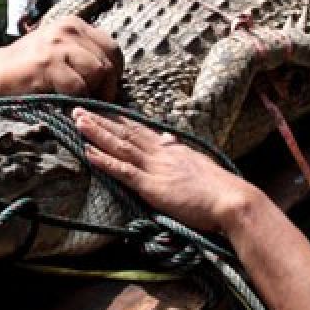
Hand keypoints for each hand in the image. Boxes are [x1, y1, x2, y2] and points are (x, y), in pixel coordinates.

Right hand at [0, 16, 120, 99]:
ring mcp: (58, 45)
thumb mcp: (60, 49)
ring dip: (94, 91)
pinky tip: (66, 101)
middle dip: (108, 85)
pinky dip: (77, 99)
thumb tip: (113, 74)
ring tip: (81, 100)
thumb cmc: (28, 66)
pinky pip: (79, 86)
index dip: (115, 72)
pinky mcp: (48, 63)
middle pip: (109, 59)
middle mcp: (69, 29)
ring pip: (98, 70)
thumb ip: (84, 53)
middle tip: (97, 100)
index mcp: (75, 24)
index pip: (111, 47)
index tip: (105, 88)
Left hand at [73, 108, 256, 233]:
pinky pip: (124, 171)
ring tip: (76, 122)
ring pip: (120, 146)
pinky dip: (104, 161)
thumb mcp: (198, 163)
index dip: (118, 120)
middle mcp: (161, 153)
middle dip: (99, 120)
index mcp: (171, 149)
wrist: (232, 200)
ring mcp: (156, 168)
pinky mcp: (153, 187)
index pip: (139, 129)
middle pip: (125, 132)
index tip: (101, 109)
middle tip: (77, 108)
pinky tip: (88, 151)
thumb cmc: (220, 189)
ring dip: (96, 133)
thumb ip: (180, 152)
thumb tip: (168, 139)